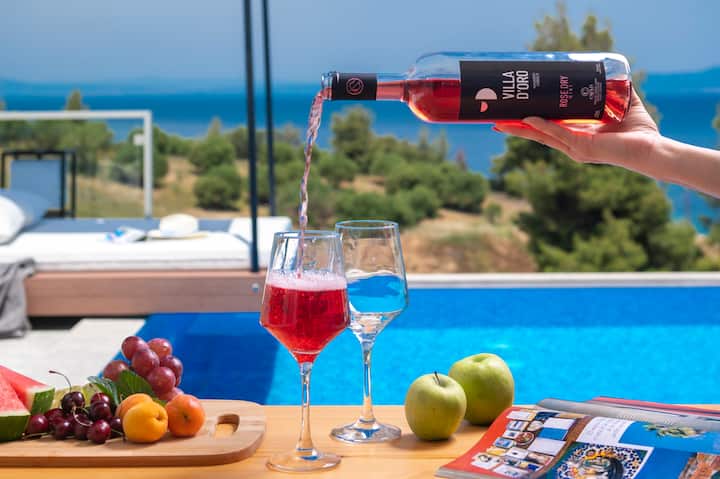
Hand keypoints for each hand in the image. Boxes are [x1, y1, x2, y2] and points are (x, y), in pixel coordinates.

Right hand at [493, 88, 660, 173]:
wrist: (652, 149)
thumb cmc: (639, 131)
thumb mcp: (622, 104)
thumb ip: (615, 89)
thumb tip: (612, 71)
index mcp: (577, 137)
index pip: (547, 130)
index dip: (528, 122)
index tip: (512, 113)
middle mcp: (572, 145)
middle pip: (537, 135)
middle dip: (516, 128)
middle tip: (495, 120)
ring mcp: (575, 148)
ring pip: (541, 136)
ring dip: (520, 129)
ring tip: (501, 123)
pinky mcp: (582, 147)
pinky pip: (558, 134)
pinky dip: (543, 126)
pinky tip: (530, 119)